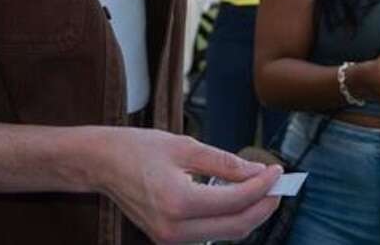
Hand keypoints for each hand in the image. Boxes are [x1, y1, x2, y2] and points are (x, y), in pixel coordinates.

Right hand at [95, 127, 281, 243]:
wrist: (102, 165)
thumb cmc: (139, 149)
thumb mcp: (184, 145)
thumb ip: (224, 162)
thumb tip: (258, 170)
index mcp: (178, 201)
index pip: (236, 200)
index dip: (262, 186)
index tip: (276, 170)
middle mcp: (174, 228)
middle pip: (236, 226)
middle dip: (263, 206)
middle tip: (278, 184)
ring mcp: (170, 239)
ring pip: (225, 233)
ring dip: (248, 213)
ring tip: (262, 188)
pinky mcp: (168, 239)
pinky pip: (210, 233)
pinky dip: (229, 217)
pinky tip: (237, 196)